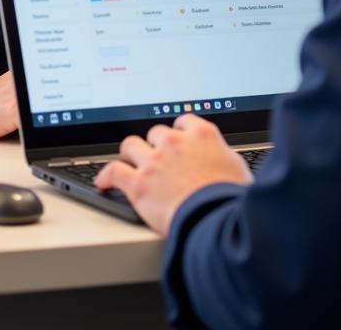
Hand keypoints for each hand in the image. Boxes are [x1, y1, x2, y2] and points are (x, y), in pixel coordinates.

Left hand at [95, 114, 252, 233]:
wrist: (214, 219)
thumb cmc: (230, 198)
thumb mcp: (237, 167)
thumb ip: (222, 155)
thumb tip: (221, 159)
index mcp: (202, 135)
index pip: (183, 121)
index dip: (178, 131)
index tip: (176, 139)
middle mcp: (175, 142)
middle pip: (156, 132)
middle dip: (155, 144)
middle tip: (157, 158)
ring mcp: (155, 161)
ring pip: (131, 145)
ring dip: (131, 154)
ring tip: (130, 162)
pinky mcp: (138, 183)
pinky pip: (114, 171)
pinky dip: (105, 176)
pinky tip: (103, 181)